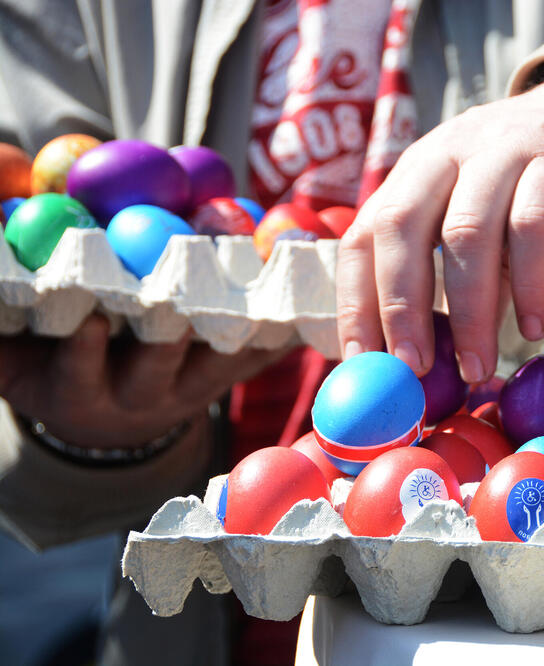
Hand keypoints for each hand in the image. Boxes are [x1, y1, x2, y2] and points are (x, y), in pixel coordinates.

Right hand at [0, 314, 291, 448]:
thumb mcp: (10, 356)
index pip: (79, 368)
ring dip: (237, 328)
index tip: (89, 323)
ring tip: (259, 296)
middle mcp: (137, 394)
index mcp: (77, 387)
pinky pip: (256, 359)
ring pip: (216, 361)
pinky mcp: (224, 379)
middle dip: (169, 333)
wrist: (99, 418)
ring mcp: (188, 389)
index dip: (85, 349)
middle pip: (157, 365)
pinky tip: (309, 309)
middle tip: (181, 298)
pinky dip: (280, 334)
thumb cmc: (46, 367)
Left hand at [336, 68, 543, 382]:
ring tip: (477, 367)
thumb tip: (432, 362)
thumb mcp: (484, 222)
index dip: (356, 300)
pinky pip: (536, 226)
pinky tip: (535, 327)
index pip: (366, 233)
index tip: (361, 361)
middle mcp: (449, 151)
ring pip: (467, 231)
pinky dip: (532, 284)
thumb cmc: (534, 187)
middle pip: (404, 227)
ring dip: (468, 310)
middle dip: (401, 306)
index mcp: (417, 170)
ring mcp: (504, 148)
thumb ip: (458, 278)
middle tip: (413, 368)